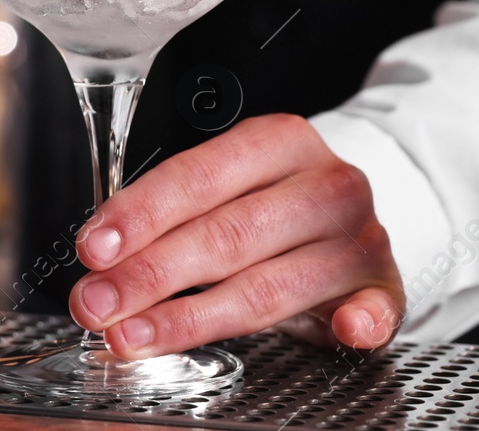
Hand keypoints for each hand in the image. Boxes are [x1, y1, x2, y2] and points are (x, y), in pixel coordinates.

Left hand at [70, 114, 403, 356]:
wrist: (352, 212)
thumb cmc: (274, 202)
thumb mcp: (227, 187)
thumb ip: (172, 216)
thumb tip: (103, 258)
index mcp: (279, 142)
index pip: (198, 176)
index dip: (140, 216)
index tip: (94, 249)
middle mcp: (324, 184)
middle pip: (227, 235)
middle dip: (149, 276)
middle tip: (97, 305)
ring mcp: (360, 238)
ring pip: (271, 284)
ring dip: (195, 317)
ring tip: (137, 336)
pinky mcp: (384, 287)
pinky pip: (376, 308)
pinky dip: (361, 321)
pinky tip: (342, 332)